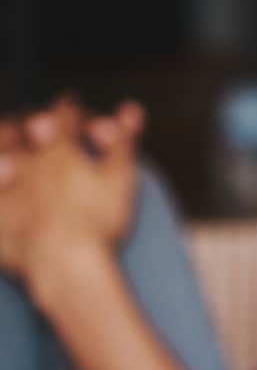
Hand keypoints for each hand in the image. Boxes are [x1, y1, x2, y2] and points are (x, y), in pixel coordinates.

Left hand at [0, 97, 144, 283]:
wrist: (63, 263)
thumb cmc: (98, 221)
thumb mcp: (120, 179)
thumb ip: (123, 141)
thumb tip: (131, 108)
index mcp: (61, 148)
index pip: (65, 114)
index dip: (71, 108)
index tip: (72, 106)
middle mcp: (27, 159)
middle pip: (24, 126)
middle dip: (32, 120)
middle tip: (36, 123)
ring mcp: (6, 183)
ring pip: (1, 150)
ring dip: (6, 143)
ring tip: (13, 151)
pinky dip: (0, 179)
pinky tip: (5, 178)